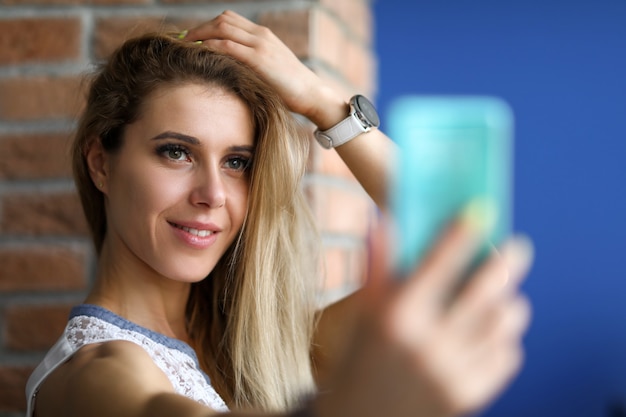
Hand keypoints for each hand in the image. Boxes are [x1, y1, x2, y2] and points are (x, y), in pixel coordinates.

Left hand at [185, 10, 346, 128]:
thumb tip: (233, 72)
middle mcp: (260, 35)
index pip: (229, 20)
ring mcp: (260, 45)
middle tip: (183, 41)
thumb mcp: (271, 69)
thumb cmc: (291, 88)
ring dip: (200, 35)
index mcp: (263, 35)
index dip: (208, 26)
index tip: (193, 38)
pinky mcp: (259, 59)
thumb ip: (254, 64)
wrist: (312, 94)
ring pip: (222, 28)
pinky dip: (210, 46)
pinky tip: (199, 54)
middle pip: (222, 20)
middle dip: (199, 28)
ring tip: (185, 47)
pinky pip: (227, 46)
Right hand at [314, 215, 532, 416]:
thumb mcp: (362, 315)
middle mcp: (427, 342)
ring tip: (507, 294)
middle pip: (483, 290)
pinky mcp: (469, 396)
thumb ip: (376, 267)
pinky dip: (506, 339)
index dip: (463, 232)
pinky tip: (495, 332)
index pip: (438, 262)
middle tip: (517, 247)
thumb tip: (382, 220)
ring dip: (510, 301)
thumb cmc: (359, 362)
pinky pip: (506, 357)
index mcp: (396, 316)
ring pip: (502, 323)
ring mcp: (452, 371)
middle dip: (506, 262)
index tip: (482, 210)